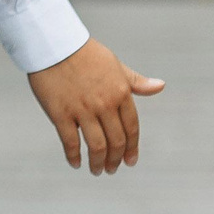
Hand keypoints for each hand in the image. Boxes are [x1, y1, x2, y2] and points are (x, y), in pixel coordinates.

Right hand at [27, 38, 164, 174]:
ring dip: (98, 163)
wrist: (54, 42)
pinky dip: (74, 156)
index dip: (132, 148)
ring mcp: (83, 110)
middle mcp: (105, 104)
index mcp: (121, 93)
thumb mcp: (115, 65)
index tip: (130, 161)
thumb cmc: (85, 53)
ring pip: (96, 146)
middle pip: (116, 141)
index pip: (131, 128)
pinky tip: (76, 163)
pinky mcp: (61, 113)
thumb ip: (136, 81)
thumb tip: (160, 86)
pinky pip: (70, 142)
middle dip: (115, 159)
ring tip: (96, 170)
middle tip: (111, 169)